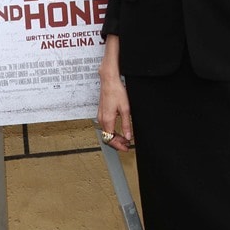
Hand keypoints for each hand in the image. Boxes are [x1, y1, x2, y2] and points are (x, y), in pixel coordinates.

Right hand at [97, 35, 132, 151]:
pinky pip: (105, 126)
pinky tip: (118, 130)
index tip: (126, 148)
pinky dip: (112, 131)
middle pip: (107, 137)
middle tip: (127, 145)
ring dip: (115, 137)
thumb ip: (127, 124)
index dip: (118, 146)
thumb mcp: (126, 109)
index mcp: (107, 120)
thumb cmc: (116, 92)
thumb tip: (129, 136)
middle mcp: (101, 119)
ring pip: (106, 132)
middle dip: (117, 142)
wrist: (109, 81)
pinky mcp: (101, 112)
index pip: (111, 139)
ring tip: (125, 138)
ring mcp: (100, 116)